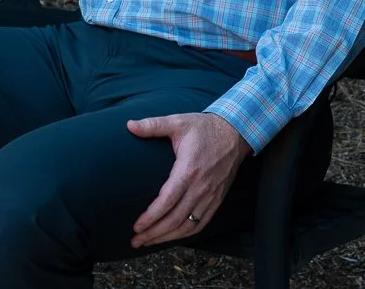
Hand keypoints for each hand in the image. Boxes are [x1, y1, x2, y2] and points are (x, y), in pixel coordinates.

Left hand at [128, 112, 250, 247]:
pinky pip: (201, 223)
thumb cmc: (204, 127)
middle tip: (136, 240)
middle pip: (175, 219)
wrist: (235, 133)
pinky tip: (172, 237)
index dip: (151, 217)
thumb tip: (129, 125)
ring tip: (148, 242)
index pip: (167, 201)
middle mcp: (200, 187)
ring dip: (167, 237)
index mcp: (188, 170)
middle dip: (154, 233)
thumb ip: (153, 125)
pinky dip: (185, 234)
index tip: (136, 226)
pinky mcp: (217, 199)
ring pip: (187, 226)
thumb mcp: (178, 122)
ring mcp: (210, 195)